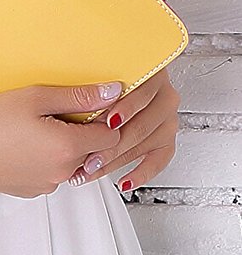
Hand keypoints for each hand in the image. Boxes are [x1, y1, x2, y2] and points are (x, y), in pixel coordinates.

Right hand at [0, 81, 123, 198]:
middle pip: (92, 151)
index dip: (102, 118)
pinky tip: (23, 144)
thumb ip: (79, 96)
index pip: (111, 136)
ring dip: (64, 146)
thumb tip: (112, 92)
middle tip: (53, 114)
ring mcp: (46, 185)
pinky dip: (46, 159)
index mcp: (68, 148)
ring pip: (72, 163)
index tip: (84, 106)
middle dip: (82, 132)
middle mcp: (62, 172)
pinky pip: (52, 173)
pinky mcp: (31, 190)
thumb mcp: (36, 97)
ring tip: (34, 129)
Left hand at [69, 68, 180, 191]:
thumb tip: (95, 96)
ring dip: (117, 160)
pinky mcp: (166, 139)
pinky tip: (123, 181)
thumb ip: (97, 85)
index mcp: (150, 73)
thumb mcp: (92, 74)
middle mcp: (164, 95)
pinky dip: (141, 173)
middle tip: (88, 157)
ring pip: (146, 144)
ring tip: (92, 170)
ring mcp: (166, 119)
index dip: (124, 109)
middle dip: (112, 144)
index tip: (105, 123)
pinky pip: (159, 160)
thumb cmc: (99, 80)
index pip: (141, 93)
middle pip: (141, 124)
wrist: (109, 88)